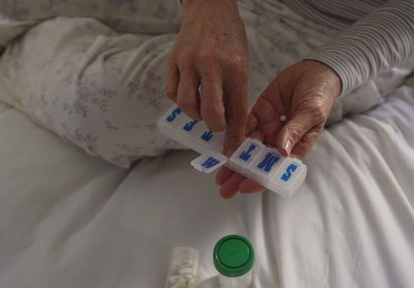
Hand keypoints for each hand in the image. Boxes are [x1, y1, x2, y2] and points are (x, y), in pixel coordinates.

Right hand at [165, 0, 248, 153]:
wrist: (209, 9)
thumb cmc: (229, 38)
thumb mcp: (242, 63)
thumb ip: (235, 92)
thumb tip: (230, 124)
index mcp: (235, 68)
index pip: (236, 110)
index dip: (234, 134)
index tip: (232, 148)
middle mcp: (212, 66)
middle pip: (210, 113)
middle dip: (214, 126)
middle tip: (216, 124)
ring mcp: (189, 63)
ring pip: (187, 106)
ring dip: (195, 114)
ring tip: (202, 107)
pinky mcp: (173, 61)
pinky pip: (172, 93)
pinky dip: (180, 100)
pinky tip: (189, 94)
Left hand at [215, 60, 341, 197]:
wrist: (316, 71)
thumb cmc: (321, 95)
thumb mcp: (312, 113)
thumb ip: (296, 130)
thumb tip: (281, 150)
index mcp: (296, 147)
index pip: (276, 169)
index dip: (260, 180)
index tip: (245, 187)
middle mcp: (280, 141)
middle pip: (258, 162)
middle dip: (241, 175)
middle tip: (223, 187)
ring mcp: (268, 127)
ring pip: (248, 147)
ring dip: (234, 160)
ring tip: (219, 172)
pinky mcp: (259, 112)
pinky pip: (244, 125)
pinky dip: (233, 135)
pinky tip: (222, 145)